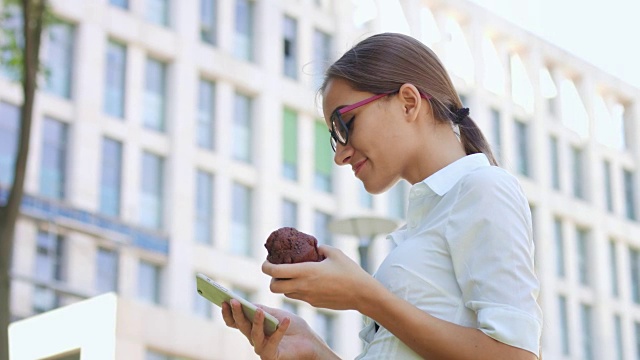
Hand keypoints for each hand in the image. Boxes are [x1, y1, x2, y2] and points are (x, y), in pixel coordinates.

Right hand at [221, 299, 335, 359]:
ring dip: (256, 322)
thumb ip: (264, 310)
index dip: (228, 313)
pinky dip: (280, 330)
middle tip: (234, 301)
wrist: (310, 341)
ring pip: (254, 335)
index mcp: (253, 328)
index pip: (236, 322)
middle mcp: (255, 339)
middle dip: (237, 313)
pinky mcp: (272, 356)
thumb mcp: (277, 314)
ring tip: (259, 311)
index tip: (223, 300)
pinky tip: (286, 320)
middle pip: (242, 326)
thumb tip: (249, 304)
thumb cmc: (293, 327)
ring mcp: (262, 349)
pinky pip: (273, 342)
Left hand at [262, 245, 378, 310]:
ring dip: (285, 285)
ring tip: (294, 275)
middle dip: (272, 279)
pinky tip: (308, 282)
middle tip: (278, 271)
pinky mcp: (314, 303)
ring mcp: (308, 297)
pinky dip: (297, 290)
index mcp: (306, 271)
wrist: (362, 294)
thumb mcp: (334, 253)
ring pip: (285, 294)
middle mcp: (303, 286)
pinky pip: (299, 297)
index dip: (266, 266)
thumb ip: (320, 248)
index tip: (267, 262)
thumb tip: (313, 247)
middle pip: (274, 288)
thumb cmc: (350, 271)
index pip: (275, 272)